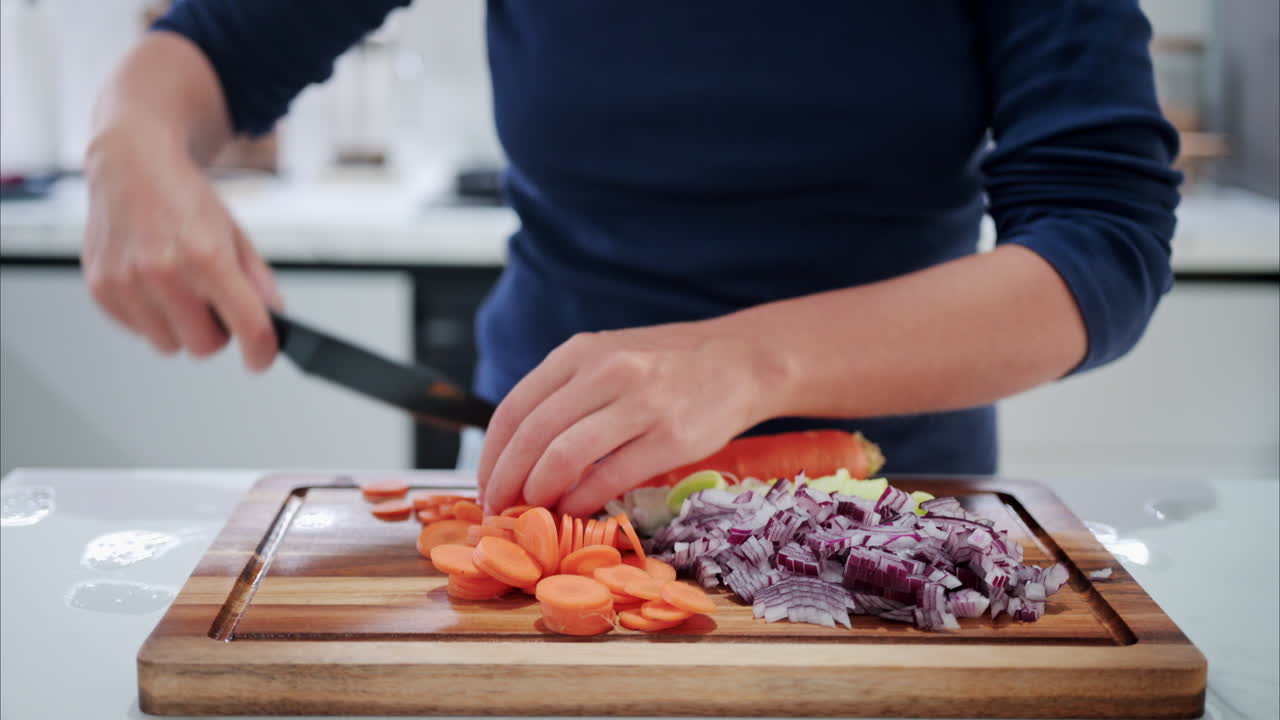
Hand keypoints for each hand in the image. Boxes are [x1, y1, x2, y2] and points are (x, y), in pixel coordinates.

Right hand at [81, 124, 281, 369]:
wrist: (132, 164)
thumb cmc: (185, 198)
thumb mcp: (236, 235)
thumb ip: (258, 283)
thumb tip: (272, 323)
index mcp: (208, 257)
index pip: (248, 327)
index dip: (261, 352)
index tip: (260, 357)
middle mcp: (165, 272)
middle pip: (204, 347)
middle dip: (215, 332)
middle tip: (212, 304)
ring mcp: (128, 282)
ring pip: (168, 345)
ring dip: (180, 327)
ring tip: (179, 288)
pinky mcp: (102, 288)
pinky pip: (138, 331)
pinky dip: (150, 316)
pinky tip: (152, 283)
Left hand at [476, 320, 790, 515]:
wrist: (742, 360)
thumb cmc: (666, 367)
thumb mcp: (608, 358)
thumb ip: (565, 394)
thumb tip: (516, 454)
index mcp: (580, 353)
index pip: (514, 409)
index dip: (491, 456)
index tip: (484, 488)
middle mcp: (606, 371)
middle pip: (532, 436)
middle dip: (507, 483)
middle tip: (500, 512)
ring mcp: (640, 403)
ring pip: (564, 456)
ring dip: (539, 494)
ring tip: (534, 513)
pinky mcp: (672, 437)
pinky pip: (611, 476)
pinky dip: (583, 501)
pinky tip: (576, 511)